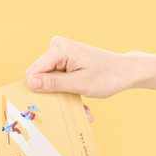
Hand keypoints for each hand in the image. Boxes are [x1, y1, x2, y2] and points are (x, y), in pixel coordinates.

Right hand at [26, 36, 141, 96]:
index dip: (39, 90)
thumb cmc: (107, 76)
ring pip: (48, 82)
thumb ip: (54, 83)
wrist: (125, 72)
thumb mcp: (79, 84)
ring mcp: (60, 54)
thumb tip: (30, 83)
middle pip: (39, 77)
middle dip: (53, 95)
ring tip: (82, 106)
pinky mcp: (64, 62)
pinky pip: (56, 81)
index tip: (53, 105)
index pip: (34, 72)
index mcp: (59, 49)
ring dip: (62, 97)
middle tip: (71, 107)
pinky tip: (82, 103)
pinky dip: (68, 93)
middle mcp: (57, 48)